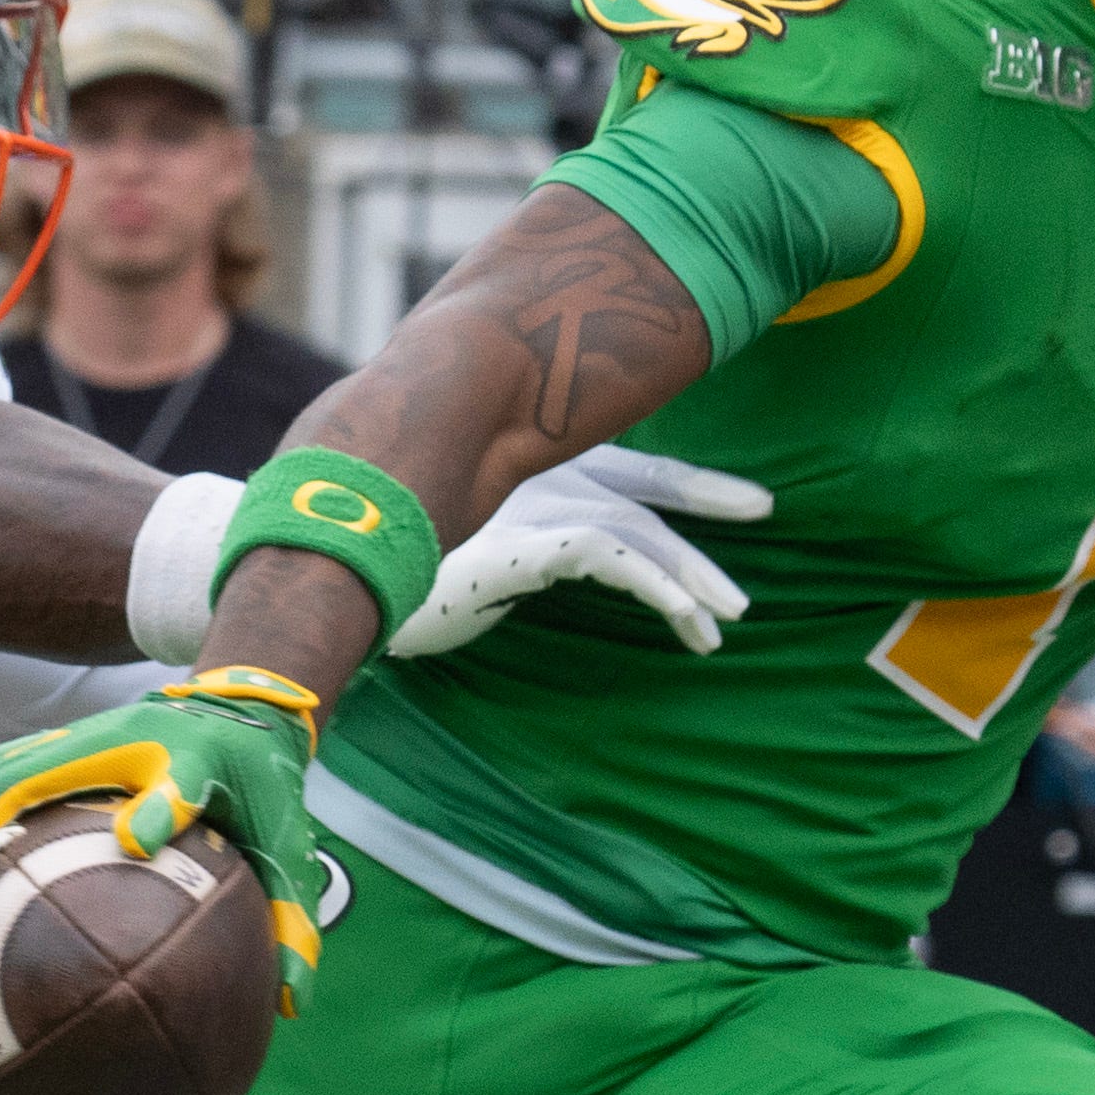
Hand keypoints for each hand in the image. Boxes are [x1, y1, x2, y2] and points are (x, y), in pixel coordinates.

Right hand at [0, 666, 328, 1004]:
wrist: (243, 708)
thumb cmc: (264, 791)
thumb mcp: (289, 851)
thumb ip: (292, 923)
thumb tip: (291, 1007)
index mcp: (193, 763)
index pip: (180, 784)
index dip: (161, 810)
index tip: (136, 843)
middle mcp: (131, 739)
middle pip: (46, 763)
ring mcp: (92, 734)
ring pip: (8, 762)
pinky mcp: (72, 740)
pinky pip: (8, 767)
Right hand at [390, 445, 770, 656]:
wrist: (338, 565)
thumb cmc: (402, 562)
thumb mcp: (478, 543)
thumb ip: (523, 538)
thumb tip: (563, 559)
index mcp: (538, 469)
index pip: (633, 470)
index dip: (694, 485)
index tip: (757, 504)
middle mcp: (541, 477)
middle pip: (643, 496)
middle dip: (705, 532)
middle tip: (745, 591)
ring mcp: (530, 506)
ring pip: (635, 531)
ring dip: (687, 580)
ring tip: (724, 624)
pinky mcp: (522, 542)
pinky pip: (607, 556)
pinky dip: (651, 582)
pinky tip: (682, 616)